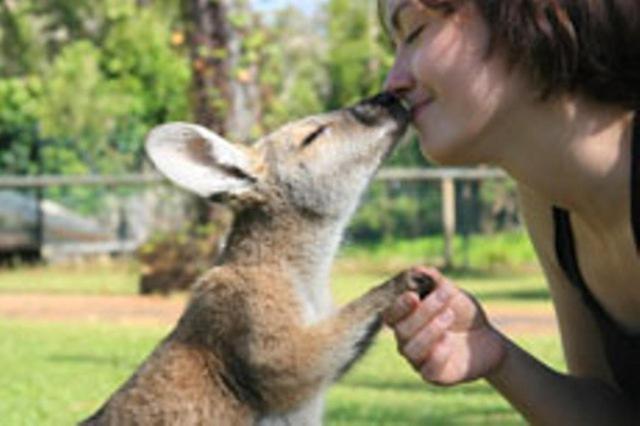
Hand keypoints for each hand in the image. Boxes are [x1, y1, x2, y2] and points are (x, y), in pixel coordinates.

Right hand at [383, 267, 506, 385]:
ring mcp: (419, 360)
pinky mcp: (434, 375)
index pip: (390, 315)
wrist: (488, 338)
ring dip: (429, 331)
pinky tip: (449, 341)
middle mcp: (407, 340)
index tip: (413, 295)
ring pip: (410, 349)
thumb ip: (436, 282)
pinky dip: (437, 354)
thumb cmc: (463, 313)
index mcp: (406, 319)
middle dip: (423, 313)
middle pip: (401, 330)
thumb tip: (419, 269)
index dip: (398, 306)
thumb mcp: (452, 294)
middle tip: (444, 298)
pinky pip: (427, 369)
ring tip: (448, 317)